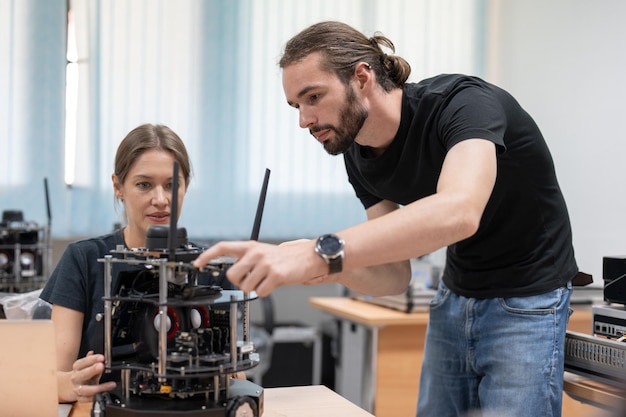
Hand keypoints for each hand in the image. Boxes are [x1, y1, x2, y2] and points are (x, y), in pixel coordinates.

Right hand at [70, 351, 115, 401]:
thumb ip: (95, 361)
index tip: (101, 357)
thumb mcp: (88, 365)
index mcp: (77, 367)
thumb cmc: (84, 373)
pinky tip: (102, 395)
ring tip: (111, 385)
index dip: (92, 359)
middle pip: (82, 375)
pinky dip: (94, 398)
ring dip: (98, 388)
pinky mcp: (79, 398)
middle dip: (92, 370)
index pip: (83, 362)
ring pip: (85, 390)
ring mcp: (77, 389)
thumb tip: (101, 357)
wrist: (69, 385)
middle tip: (101, 366)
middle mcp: (76, 378)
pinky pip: (86, 400)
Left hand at [193, 240, 324, 296]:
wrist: (307, 257)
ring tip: (265, 280)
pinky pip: (260, 292)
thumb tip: (232, 274)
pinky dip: (265, 292)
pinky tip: (273, 283)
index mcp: (250, 246)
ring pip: (245, 286)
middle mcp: (255, 253)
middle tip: (251, 279)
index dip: (207, 255)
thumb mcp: (262, 253)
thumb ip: (246, 260)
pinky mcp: (275, 275)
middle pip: (231, 275)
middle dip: (239, 282)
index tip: (197, 264)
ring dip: (254, 288)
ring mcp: (265, 264)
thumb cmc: (284, 258)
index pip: (223, 247)